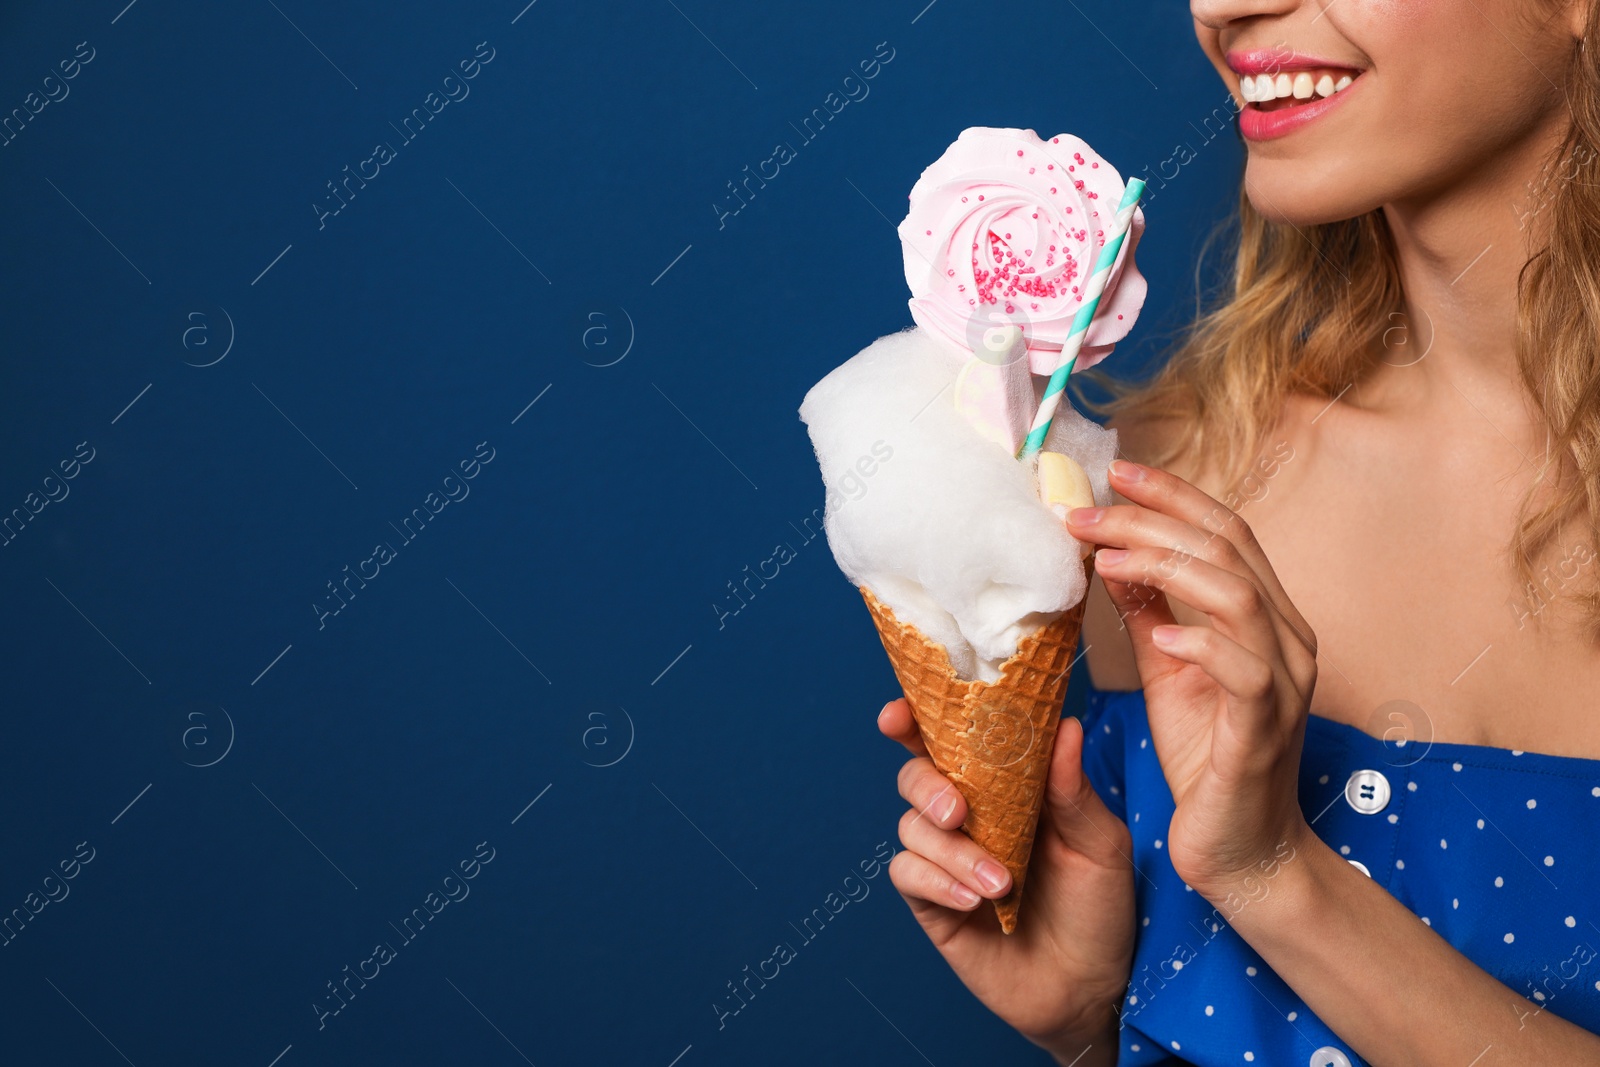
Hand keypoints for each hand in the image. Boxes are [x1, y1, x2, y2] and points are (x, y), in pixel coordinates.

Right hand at [878, 697, 1134, 1061]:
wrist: (1094, 991)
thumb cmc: (1101, 909)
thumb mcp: (1100, 843)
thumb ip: (1072, 789)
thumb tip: (1062, 724)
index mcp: (1007, 787)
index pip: (953, 739)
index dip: (919, 719)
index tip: (900, 713)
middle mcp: (970, 816)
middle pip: (916, 775)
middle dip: (927, 784)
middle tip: (959, 811)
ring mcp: (948, 860)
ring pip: (912, 827)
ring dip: (952, 851)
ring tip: (1001, 885)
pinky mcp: (933, 904)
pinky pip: (908, 875)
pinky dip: (937, 881)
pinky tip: (976, 902)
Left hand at [1065, 459, 1318, 897]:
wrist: (1243, 852)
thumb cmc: (1208, 760)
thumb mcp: (1168, 673)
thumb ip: (1151, 614)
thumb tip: (1115, 556)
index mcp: (1265, 618)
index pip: (1225, 531)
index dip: (1173, 495)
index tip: (1114, 472)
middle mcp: (1286, 639)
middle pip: (1228, 548)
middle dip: (1152, 520)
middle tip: (1083, 513)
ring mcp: (1283, 682)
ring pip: (1238, 594)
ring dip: (1167, 567)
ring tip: (1107, 560)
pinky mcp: (1265, 728)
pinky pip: (1245, 670)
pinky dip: (1201, 643)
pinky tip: (1160, 636)